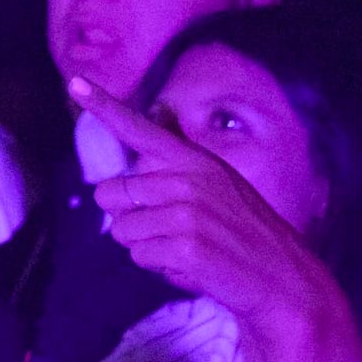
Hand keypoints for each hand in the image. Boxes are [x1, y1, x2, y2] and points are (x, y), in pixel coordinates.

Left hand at [87, 78, 350, 358]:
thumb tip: (153, 126)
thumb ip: (178, 163)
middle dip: (129, 217)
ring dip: (146, 246)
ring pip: (122, 230)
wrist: (285, 279)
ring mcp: (187, 214)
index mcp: (195, 161)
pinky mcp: (186, 248)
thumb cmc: (245, 233)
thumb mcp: (218, 184)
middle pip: (111, 194)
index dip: (104, 106)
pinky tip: (193, 267)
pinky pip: (140, 257)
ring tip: (188, 248)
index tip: (76, 83)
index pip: (140, 130)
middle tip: (170, 229)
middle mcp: (188, 181)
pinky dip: (160, 267)